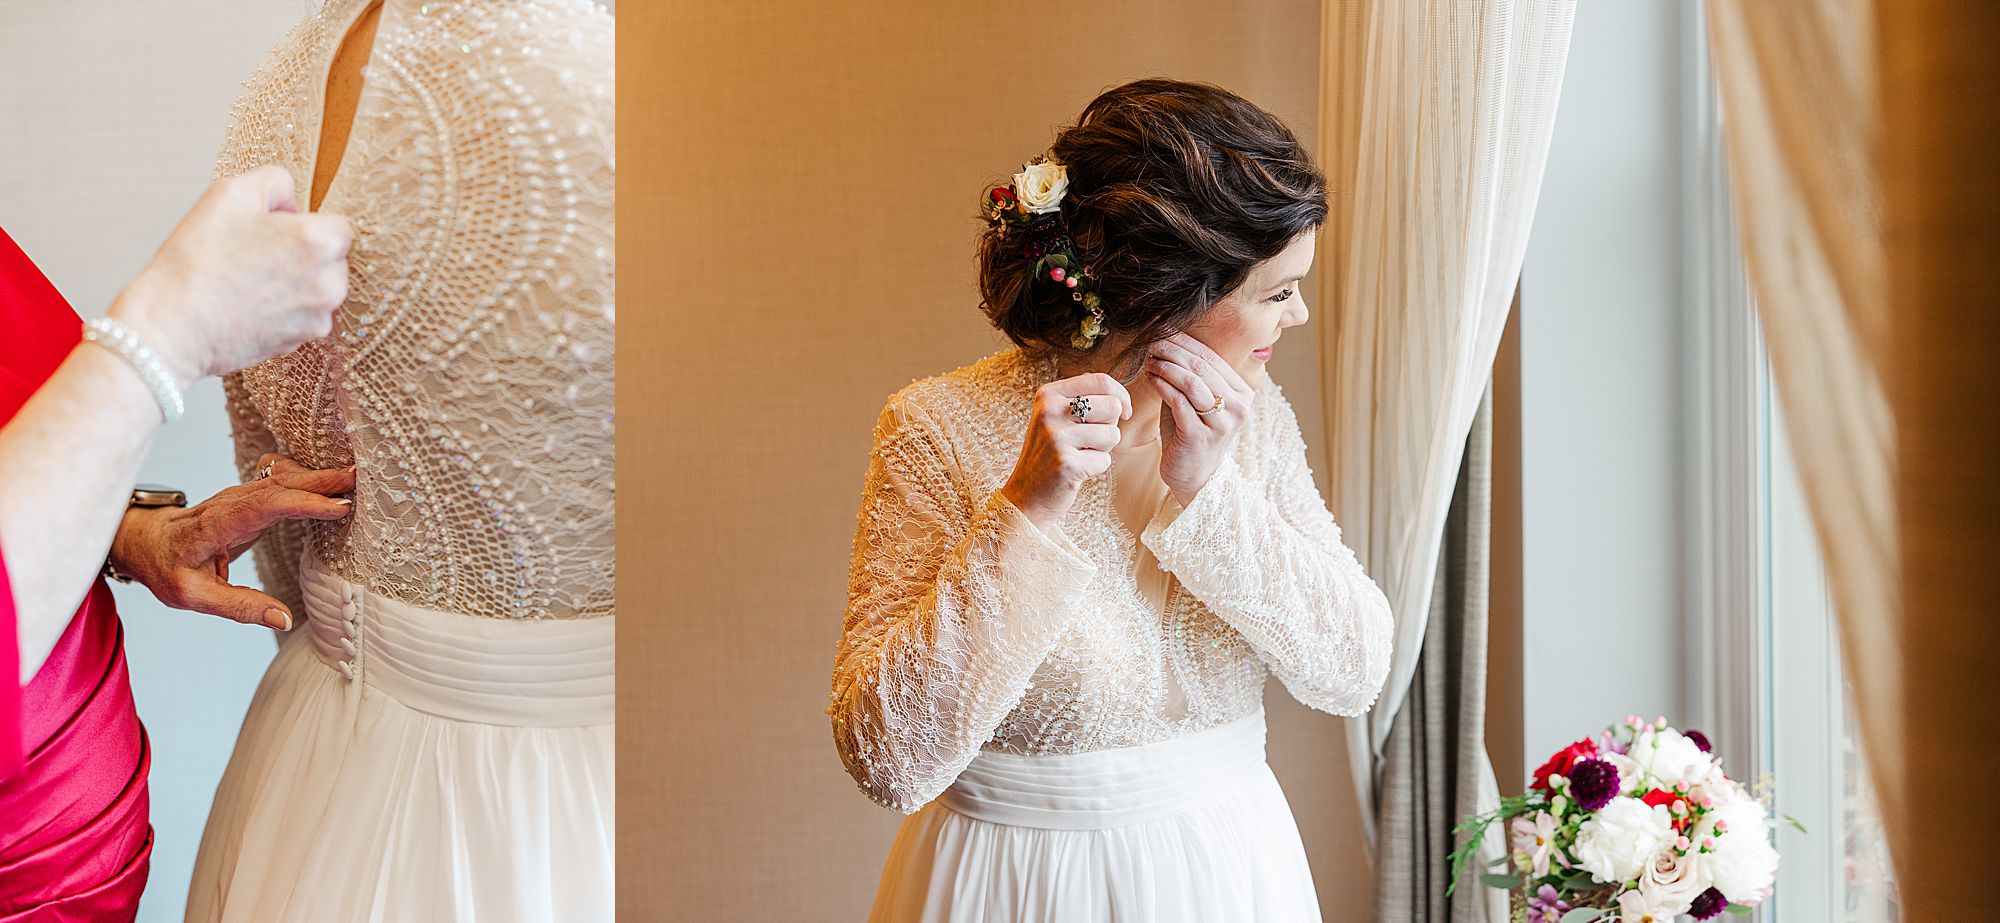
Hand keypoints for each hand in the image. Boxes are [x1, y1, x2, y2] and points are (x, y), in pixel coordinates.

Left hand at [108, 455, 355, 628]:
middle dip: (321, 480)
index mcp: (214, 525)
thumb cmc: (167, 568)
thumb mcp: (193, 597)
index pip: (264, 506)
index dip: (303, 503)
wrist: (146, 541)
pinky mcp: (250, 497)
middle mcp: (230, 502)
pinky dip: (309, 478)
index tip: (338, 507)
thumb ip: (239, 607)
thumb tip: (285, 619)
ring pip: (283, 477)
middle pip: (279, 483)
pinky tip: (333, 480)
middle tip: (360, 478)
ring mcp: (240, 496)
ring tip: (357, 478)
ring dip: (320, 476)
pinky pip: (282, 481)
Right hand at [109, 165, 351, 385]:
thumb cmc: (198, 259)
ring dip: (294, 282)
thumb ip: (275, 181)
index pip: (338, 226)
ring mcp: (319, 316)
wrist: (172, 325)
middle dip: (302, 254)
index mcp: (321, 242)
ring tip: (248, 282)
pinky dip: (282, 310)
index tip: (272, 231)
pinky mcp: (302, 341)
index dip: (304, 224)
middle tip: (254, 256)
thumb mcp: (230, 192)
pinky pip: (302, 315)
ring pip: (318, 289)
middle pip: (331, 259)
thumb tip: (293, 203)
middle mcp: (332, 283)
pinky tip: (248, 305)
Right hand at [1001, 373, 1132, 532]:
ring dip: (1104, 449)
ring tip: (1080, 455)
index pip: (1100, 380)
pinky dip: (1097, 468)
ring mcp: (1056, 437)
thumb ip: (1083, 399)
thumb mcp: (1057, 417)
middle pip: (1112, 406)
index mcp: (1048, 395)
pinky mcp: (1066, 464)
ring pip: (1113, 434)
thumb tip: (1120, 396)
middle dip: (1111, 426)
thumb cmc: (1050, 454)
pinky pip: (1105, 460)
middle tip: (1090, 441)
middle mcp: (1049, 411)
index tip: (1124, 412)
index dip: (1121, 396)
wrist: (1027, 495)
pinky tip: (1077, 471)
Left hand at [1144, 333, 1254, 504]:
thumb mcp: (1194, 400)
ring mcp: (1221, 423)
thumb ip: (1188, 374)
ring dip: (1166, 366)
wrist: (1193, 477)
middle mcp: (1238, 406)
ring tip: (1149, 359)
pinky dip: (1162, 386)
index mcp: (1241, 393)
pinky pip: (1179, 402)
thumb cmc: (1190, 433)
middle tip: (1152, 341)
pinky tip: (1150, 379)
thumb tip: (1165, 339)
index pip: (1212, 357)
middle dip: (1173, 350)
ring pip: (1191, 382)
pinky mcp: (1200, 436)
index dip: (1185, 341)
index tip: (1162, 329)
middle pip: (1202, 367)